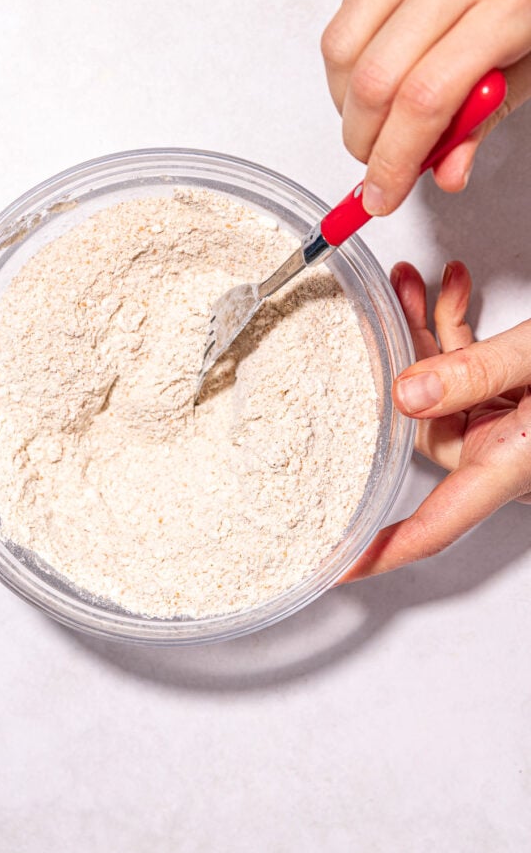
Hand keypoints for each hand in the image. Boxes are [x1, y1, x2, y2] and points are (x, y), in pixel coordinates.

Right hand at [321, 0, 530, 214]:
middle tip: (377, 163)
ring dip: (346, 104)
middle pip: (372, 81)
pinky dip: (348, 60)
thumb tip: (444, 172)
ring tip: (376, 116)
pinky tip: (376, 68)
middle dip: (363, 142)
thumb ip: (484, 117)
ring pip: (341, 50)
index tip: (382, 196)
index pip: (423, 102)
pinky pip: (342, 13)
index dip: (392, 162)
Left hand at [343, 260, 530, 581]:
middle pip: (420, 425)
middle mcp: (505, 455)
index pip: (434, 526)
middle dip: (398, 362)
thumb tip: (407, 393)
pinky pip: (467, 376)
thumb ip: (479, 373)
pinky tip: (450, 292)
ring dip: (424, 336)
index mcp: (511, 463)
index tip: (339, 566)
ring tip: (412, 285)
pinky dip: (454, 335)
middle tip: (382, 313)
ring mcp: (509, 430)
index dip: (384, 551)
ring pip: (438, 392)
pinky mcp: (515, 404)